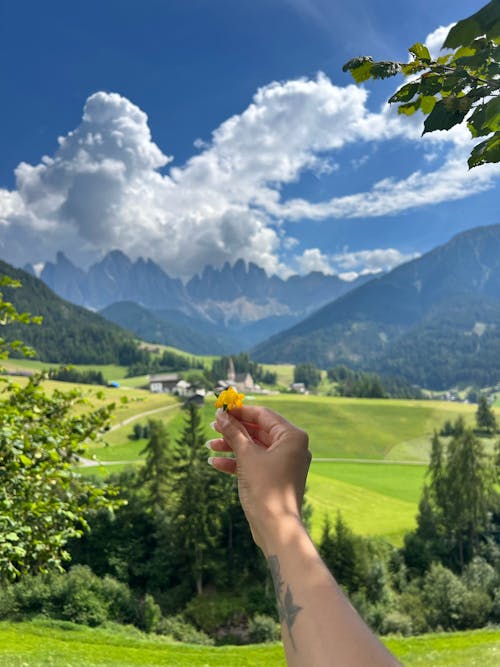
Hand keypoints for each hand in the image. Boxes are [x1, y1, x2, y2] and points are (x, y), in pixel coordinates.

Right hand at [208, 406, 310, 549]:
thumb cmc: (265, 488)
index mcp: (292, 436)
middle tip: (213, 427)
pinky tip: (216, 463)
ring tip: (210, 446)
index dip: (240, 411)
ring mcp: (285, 463)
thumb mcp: (246, 455)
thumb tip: (221, 415)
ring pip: (256, 447)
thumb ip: (234, 433)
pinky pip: (257, 463)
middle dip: (234, 430)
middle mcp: (293, 447)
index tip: (221, 410)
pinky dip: (238, 462)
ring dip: (233, 446)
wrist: (276, 527)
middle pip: (259, 431)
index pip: (263, 415)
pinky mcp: (277, 477)